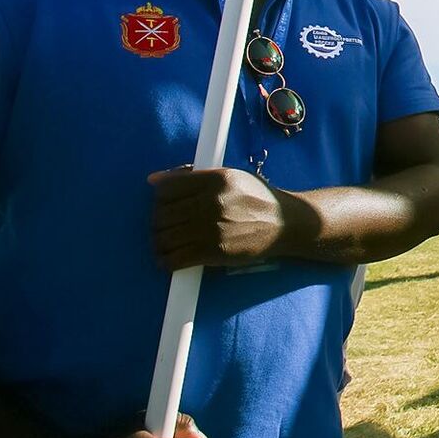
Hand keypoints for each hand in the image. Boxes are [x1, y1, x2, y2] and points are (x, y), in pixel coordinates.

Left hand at [148, 168, 286, 268]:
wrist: (285, 224)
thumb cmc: (256, 198)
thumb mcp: (230, 176)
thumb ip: (194, 176)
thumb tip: (153, 180)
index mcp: (216, 178)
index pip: (166, 188)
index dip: (160, 197)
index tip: (165, 204)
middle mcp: (212, 201)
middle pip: (161, 214)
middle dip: (158, 222)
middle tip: (166, 226)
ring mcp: (212, 227)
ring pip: (163, 237)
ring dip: (159, 242)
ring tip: (165, 243)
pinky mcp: (214, 251)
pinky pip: (174, 259)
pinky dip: (166, 261)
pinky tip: (169, 259)